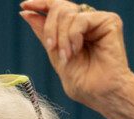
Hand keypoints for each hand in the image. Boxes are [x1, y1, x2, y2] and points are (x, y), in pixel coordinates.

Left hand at [19, 0, 133, 114]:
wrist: (101, 94)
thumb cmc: (83, 83)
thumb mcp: (55, 56)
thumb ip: (44, 34)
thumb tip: (26, 12)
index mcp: (74, 30)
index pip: (56, 8)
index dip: (40, 4)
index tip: (24, 6)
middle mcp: (87, 22)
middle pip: (59, 8)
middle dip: (50, 28)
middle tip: (52, 47)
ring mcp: (98, 21)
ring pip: (67, 13)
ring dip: (61, 37)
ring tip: (67, 56)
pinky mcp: (109, 21)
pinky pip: (80, 19)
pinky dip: (73, 35)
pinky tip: (77, 49)